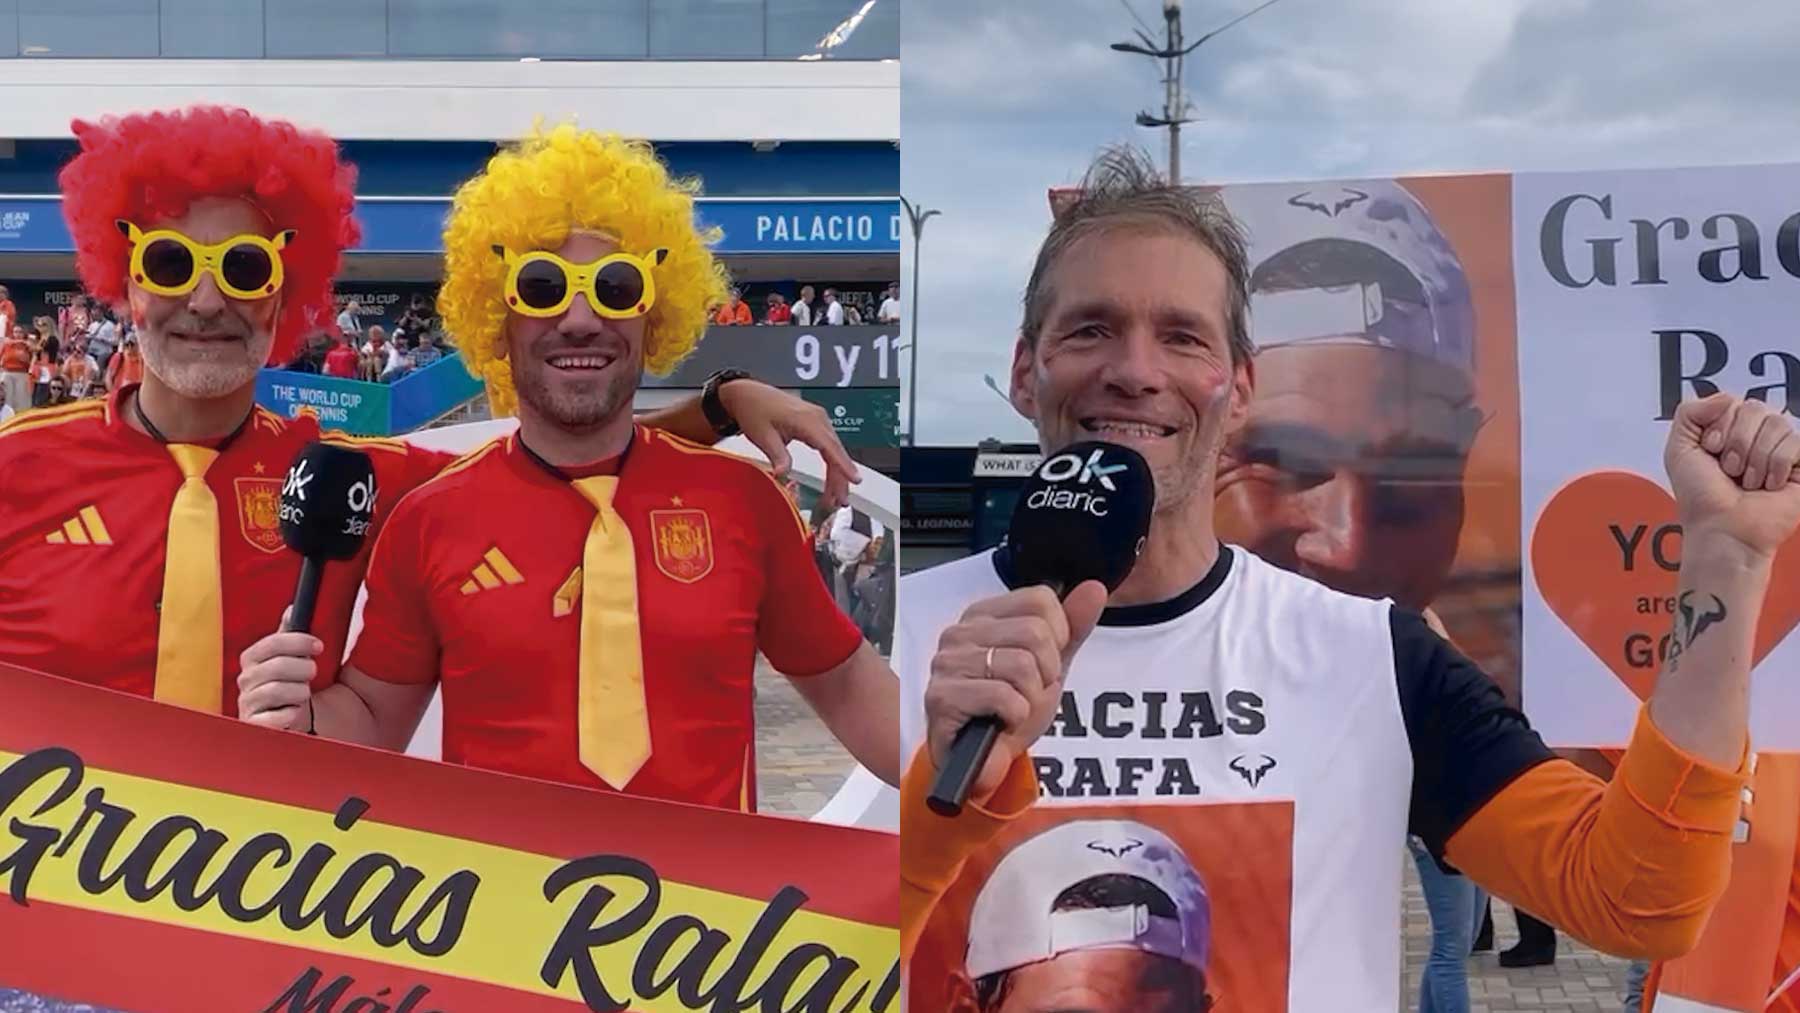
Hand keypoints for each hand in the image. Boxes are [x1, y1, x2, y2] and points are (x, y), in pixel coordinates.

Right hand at [237, 611, 322, 731]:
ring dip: (300, 692)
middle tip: (313, 673)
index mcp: (253, 658)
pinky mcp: (254, 727)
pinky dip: (290, 714)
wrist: (293, 720)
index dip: (298, 642)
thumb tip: (292, 608)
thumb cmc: (292, 683)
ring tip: (304, 694)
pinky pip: (273, 719)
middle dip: (303, 669)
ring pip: (276, 691)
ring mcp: (247, 704)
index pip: (272, 643)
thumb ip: (290, 634)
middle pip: (276, 666)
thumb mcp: (292, 657)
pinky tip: (295, 712)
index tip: (319, 646)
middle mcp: (246, 680)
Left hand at [718, 380, 862, 510]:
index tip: (854, 480)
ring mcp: (818, 419)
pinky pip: (829, 445)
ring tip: (837, 496)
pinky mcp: (815, 422)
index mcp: (806, 420)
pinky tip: (833, 477)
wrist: (747, 394)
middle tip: (840, 501)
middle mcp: (817, 417)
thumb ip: (778, 455)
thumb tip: (784, 474)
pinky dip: (833, 462)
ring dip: (838, 472)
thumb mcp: (763, 436)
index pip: (829, 446)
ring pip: (834, 449)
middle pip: (836, 451)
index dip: (843, 465)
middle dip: (841, 478)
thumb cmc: (754, 409)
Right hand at [923, 581, 1108, 800]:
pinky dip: (1015, 717)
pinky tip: (1001, 722)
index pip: (1040, 600)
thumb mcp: (1048, 665)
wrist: (979, 760)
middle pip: (1035, 632)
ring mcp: (948, 663)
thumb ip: (1072, 627)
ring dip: (1030, 698)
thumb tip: (1094, 588)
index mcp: (983, 615)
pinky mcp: (942, 696)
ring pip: (1022, 665)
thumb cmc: (1007, 709)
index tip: (1043, 664)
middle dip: (1045, 672)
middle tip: (1027, 692)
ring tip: (1013, 709)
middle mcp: (960, 632)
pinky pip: (1004, 697)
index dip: (1056, 637)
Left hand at [1666, 393, 1799, 557]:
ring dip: (1754, 459)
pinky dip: (1775, 467)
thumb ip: (1689, 412)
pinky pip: (1794, 443)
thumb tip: (1728, 397)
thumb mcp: (1679, 449)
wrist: (1723, 528)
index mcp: (1730, 427)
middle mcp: (1757, 434)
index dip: (1719, 427)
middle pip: (1756, 408)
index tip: (1711, 451)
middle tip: (1729, 469)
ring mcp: (1781, 448)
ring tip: (1748, 481)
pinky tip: (1768, 485)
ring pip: (1776, 424)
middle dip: (1735, 443)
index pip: (1732, 401)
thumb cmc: (1701, 496)